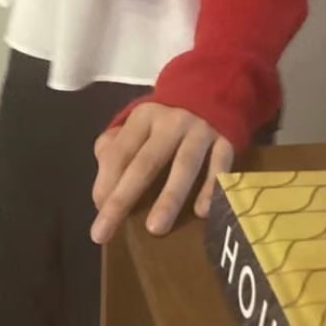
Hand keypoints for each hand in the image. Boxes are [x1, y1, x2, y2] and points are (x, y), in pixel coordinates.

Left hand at [91, 104, 234, 244]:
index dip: (106, 182)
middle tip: (104, 233)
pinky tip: (202, 213)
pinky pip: (219, 167)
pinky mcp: (227, 141)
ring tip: (155, 229)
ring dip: (169, 198)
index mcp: (143, 118)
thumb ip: (114, 149)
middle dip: (123, 199)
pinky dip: (212, 189)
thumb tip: (103, 190)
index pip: (119, 152)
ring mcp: (200, 131)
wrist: (212, 93)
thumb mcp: (137, 125)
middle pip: (145, 163)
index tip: (98, 212)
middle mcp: (170, 122)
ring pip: (184, 166)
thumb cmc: (165, 122)